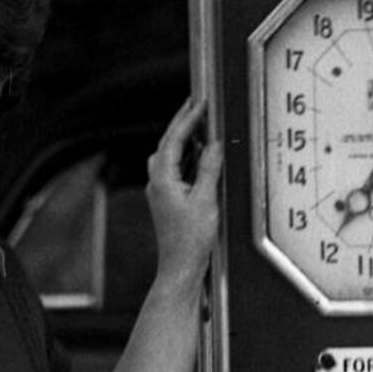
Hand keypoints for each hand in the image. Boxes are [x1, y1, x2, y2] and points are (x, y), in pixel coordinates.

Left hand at [141, 93, 218, 285]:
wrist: (181, 268)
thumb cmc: (190, 240)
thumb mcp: (206, 200)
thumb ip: (210, 169)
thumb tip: (215, 144)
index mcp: (162, 179)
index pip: (174, 140)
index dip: (188, 119)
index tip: (200, 103)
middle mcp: (157, 182)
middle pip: (168, 144)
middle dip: (182, 124)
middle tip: (197, 105)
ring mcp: (162, 192)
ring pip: (170, 156)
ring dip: (184, 140)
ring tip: (200, 125)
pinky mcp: (169, 201)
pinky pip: (176, 170)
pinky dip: (187, 158)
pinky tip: (200, 157)